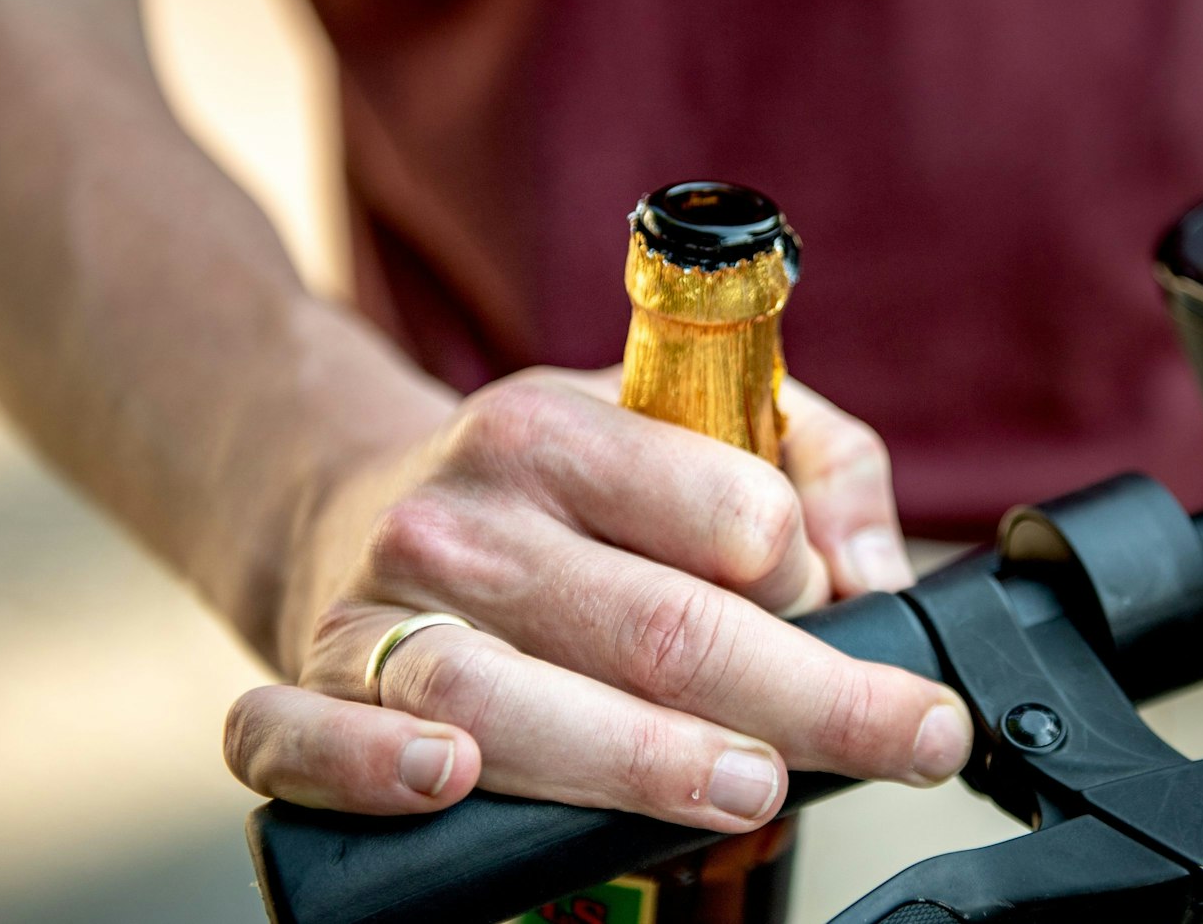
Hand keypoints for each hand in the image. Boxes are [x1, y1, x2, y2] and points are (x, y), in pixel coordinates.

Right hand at [220, 366, 967, 832]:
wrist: (356, 499)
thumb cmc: (559, 484)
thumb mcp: (684, 413)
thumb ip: (816, 462)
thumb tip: (883, 575)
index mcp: (562, 431)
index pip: (726, 513)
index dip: (807, 576)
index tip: (850, 614)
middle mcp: (467, 515)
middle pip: (657, 626)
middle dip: (803, 698)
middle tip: (902, 740)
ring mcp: (380, 609)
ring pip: (509, 701)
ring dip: (641, 761)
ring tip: (748, 789)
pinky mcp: (307, 685)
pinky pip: (300, 739)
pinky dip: (363, 770)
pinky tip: (448, 784)